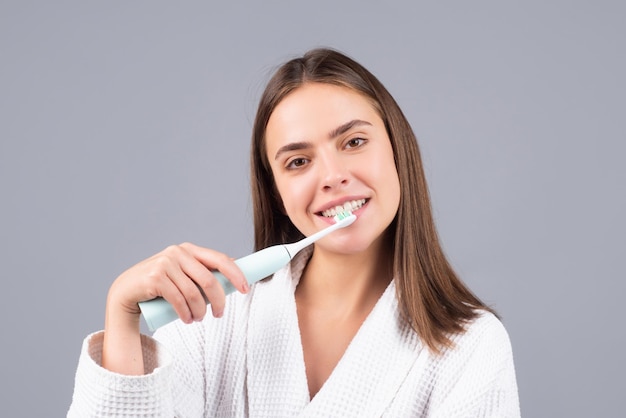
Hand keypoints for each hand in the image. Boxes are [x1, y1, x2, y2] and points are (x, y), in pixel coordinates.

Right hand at [102, 242, 247, 374]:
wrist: (127, 291)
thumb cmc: (162, 284)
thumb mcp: (184, 273)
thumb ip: (204, 269)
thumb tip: (236, 264)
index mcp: (189, 249)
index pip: (219, 259)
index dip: (236, 274)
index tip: (245, 289)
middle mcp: (177, 253)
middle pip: (209, 279)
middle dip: (219, 300)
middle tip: (219, 314)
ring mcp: (165, 264)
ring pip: (194, 293)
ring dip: (200, 311)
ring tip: (198, 319)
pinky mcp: (155, 278)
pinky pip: (178, 300)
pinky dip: (186, 313)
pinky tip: (187, 320)